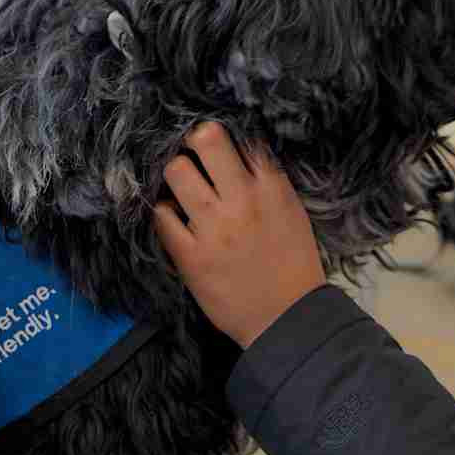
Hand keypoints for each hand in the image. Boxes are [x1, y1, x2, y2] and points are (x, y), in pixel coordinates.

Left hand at [154, 122, 323, 349]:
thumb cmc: (293, 265)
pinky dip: (164, 212)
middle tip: (193, 154)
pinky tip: (175, 219)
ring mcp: (213, 227)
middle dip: (194, 140)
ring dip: (176, 175)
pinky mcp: (190, 255)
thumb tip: (237, 151)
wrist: (287, 320)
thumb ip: (268, 181)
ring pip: (176, 170)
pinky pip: (161, 215)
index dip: (224, 134)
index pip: (242, 135)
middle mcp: (242, 200)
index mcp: (273, 187)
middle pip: (205, 138)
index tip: (214, 143)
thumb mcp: (292, 212)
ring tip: (182, 189)